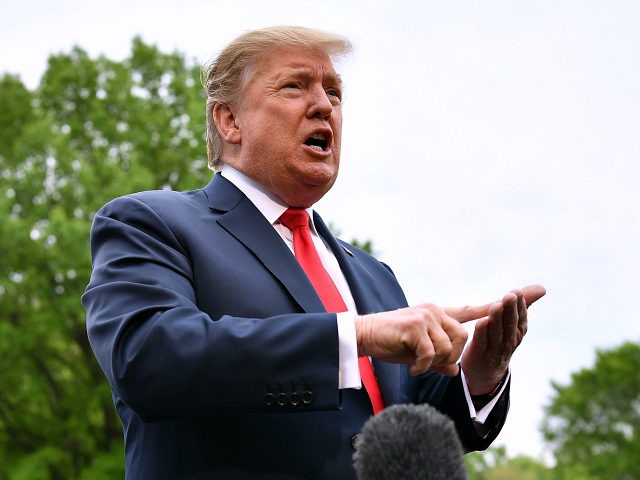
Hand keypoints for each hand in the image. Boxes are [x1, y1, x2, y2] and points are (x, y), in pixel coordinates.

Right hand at [355, 301, 492, 376]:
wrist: (365, 336)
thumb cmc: (391, 343)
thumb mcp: (419, 352)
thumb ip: (439, 359)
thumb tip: (455, 371)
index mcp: (437, 314)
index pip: (467, 310)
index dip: (487, 309)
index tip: (510, 299)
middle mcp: (434, 311)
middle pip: (463, 337)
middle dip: (452, 356)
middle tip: (433, 364)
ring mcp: (425, 317)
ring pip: (448, 347)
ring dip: (435, 363)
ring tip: (418, 365)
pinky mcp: (415, 326)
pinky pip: (430, 354)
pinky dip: (422, 367)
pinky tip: (412, 368)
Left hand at [461, 284, 545, 394]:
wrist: (485, 372)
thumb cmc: (500, 341)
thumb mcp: (513, 323)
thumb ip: (523, 305)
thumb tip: (542, 288)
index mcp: (518, 331)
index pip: (520, 316)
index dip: (519, 305)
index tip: (517, 292)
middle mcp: (509, 340)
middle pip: (510, 323)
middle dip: (510, 309)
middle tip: (510, 295)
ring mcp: (495, 349)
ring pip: (497, 332)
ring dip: (497, 318)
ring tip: (496, 305)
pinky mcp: (479, 355)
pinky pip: (481, 342)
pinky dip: (482, 332)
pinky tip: (482, 321)